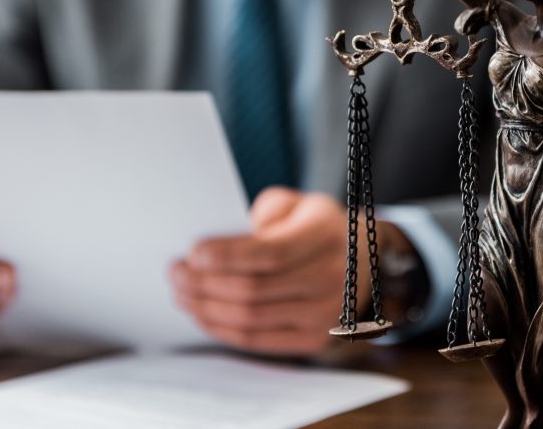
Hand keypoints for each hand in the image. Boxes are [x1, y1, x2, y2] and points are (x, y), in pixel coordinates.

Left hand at [171, 187, 369, 356]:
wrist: (366, 260)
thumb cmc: (319, 228)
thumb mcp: (300, 203)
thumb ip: (266, 212)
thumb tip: (222, 241)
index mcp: (325, 236)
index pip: (269, 254)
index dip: (226, 256)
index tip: (192, 252)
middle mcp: (330, 278)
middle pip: (253, 290)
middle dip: (204, 283)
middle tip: (175, 273)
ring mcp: (325, 315)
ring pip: (250, 319)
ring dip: (206, 308)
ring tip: (182, 293)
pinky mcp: (313, 340)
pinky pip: (257, 340)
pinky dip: (222, 329)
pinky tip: (202, 313)